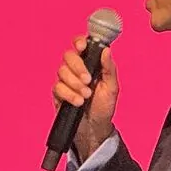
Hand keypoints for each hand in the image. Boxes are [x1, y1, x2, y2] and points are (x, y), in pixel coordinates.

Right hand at [54, 34, 119, 162]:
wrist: (95, 128)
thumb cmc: (104, 106)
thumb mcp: (112, 88)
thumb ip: (109, 68)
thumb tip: (106, 50)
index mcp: (89, 63)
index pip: (80, 45)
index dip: (79, 42)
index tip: (82, 47)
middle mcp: (75, 69)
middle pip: (68, 56)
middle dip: (78, 68)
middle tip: (88, 80)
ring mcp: (65, 81)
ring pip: (61, 71)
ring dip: (75, 84)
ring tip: (86, 96)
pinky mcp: (58, 93)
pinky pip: (57, 87)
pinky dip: (69, 95)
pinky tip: (78, 102)